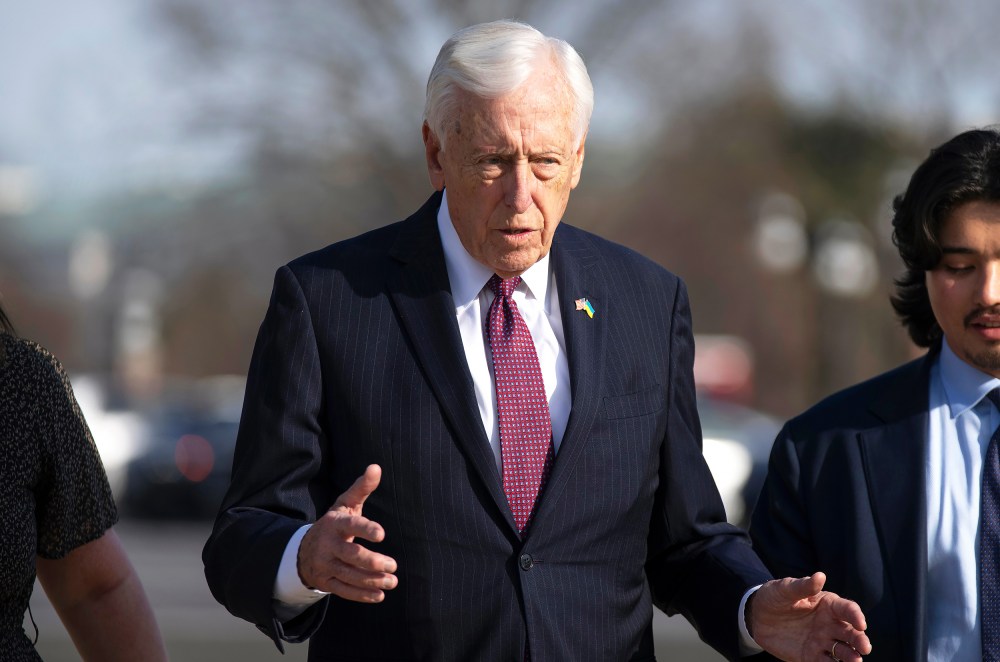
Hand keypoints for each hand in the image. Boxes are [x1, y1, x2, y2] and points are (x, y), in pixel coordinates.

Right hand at [298, 464, 397, 602]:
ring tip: (392, 581)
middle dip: (373, 562)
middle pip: (351, 555)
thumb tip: (376, 467)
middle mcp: (327, 544)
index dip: (365, 529)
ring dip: (372, 580)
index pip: (351, 525)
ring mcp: (325, 565)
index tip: (382, 534)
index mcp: (334, 523)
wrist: (303, 550)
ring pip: (349, 575)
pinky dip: (362, 595)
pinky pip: (343, 591)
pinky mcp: (325, 582)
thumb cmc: (334, 523)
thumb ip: (361, 488)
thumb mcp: (345, 504)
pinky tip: (379, 595)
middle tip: (393, 565)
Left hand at [750, 572, 870, 661]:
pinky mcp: (811, 656)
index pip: (847, 609)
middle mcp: (830, 625)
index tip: (861, 624)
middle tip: (865, 648)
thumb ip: (803, 586)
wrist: (757, 616)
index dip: (856, 616)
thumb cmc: (775, 597)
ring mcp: (822, 642)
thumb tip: (820, 576)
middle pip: (851, 633)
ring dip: (851, 657)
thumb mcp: (785, 589)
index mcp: (828, 605)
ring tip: (856, 661)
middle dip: (860, 640)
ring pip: (842, 651)